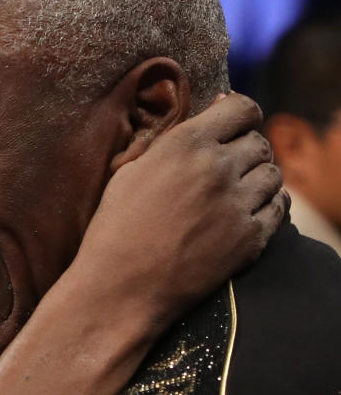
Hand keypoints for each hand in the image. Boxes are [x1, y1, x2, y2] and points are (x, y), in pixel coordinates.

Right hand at [73, 91, 284, 333]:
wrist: (121, 286)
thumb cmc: (114, 228)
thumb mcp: (127, 173)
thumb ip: (164, 143)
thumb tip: (191, 122)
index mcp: (185, 144)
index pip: (242, 108)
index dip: (239, 114)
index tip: (232, 124)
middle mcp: (218, 168)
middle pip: (259, 143)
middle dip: (245, 150)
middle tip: (227, 166)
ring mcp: (239, 204)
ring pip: (273, 175)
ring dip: (258, 178)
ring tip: (238, 190)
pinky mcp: (251, 238)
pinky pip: (279, 209)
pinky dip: (269, 205)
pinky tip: (248, 210)